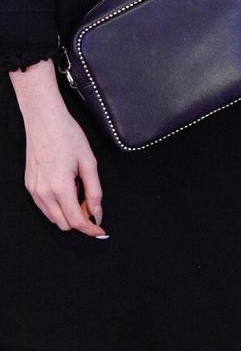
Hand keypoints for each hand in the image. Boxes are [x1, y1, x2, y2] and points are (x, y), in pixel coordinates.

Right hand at [9, 59, 106, 236]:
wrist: (44, 120)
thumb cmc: (67, 135)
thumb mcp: (89, 161)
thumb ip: (94, 190)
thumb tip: (96, 211)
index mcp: (60, 188)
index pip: (76, 221)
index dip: (91, 228)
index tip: (100, 230)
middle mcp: (44, 193)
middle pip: (64, 224)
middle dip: (81, 219)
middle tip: (93, 204)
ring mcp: (34, 191)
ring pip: (53, 217)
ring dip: (69, 213)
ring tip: (80, 192)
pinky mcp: (30, 186)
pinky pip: (45, 206)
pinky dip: (58, 206)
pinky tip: (67, 189)